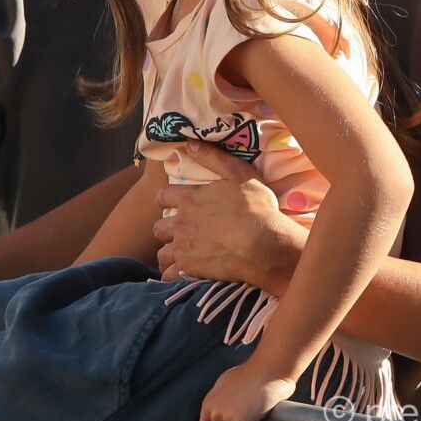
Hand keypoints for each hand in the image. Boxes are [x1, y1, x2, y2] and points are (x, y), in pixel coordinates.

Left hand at [153, 141, 306, 287]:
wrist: (263, 244)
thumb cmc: (255, 207)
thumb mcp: (239, 174)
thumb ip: (214, 158)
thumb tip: (190, 143)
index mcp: (189, 199)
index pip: (162, 196)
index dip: (165, 199)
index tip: (171, 202)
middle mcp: (180, 223)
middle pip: (157, 227)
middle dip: (165, 229)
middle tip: (179, 232)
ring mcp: (182, 248)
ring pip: (162, 253)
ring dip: (169, 253)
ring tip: (181, 255)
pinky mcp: (188, 270)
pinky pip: (169, 276)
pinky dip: (173, 276)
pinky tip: (183, 275)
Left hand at [199, 361, 298, 420]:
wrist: (273, 366)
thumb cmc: (259, 371)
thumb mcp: (229, 381)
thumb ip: (223, 398)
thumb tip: (233, 411)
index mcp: (209, 401)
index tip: (243, 419)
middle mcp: (213, 409)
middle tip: (259, 418)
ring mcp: (223, 416)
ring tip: (263, 419)